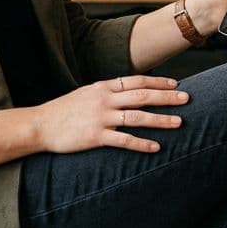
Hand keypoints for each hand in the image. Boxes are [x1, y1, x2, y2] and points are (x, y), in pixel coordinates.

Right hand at [34, 76, 188, 153]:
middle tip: (186, 99)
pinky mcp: (95, 136)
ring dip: (160, 120)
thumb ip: (107, 93)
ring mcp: (100, 117)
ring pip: (137, 117)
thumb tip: (128, 93)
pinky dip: (141, 143)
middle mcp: (104, 99)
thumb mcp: (86, 94)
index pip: (136, 80)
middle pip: (142, 95)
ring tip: (179, 122)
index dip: (158, 81)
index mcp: (103, 87)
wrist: (40, 125)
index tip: (176, 83)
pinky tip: (156, 147)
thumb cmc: (63, 111)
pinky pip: (123, 140)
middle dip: (167, 97)